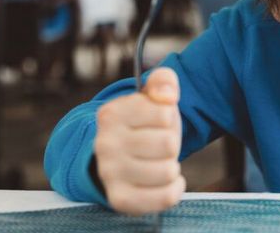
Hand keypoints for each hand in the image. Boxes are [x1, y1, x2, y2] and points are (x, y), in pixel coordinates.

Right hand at [94, 67, 185, 215]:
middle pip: (168, 144)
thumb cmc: (145, 123)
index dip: (168, 118)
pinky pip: (165, 197)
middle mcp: (105, 144)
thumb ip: (163, 80)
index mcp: (111, 113)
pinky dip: (174, 189)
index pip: (165, 114)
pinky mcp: (120, 199)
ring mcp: (110, 173)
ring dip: (171, 165)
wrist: (121, 156)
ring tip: (158, 161)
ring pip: (168, 171)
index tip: (156, 121)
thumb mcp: (152, 95)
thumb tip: (167, 97)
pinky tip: (166, 180)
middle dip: (171, 143)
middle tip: (157, 144)